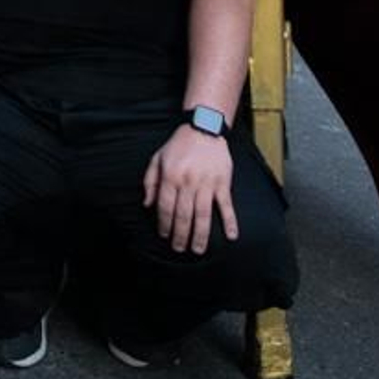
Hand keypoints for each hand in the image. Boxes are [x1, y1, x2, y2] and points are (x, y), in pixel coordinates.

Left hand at [143, 124, 235, 254]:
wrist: (203, 128)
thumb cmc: (179, 145)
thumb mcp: (157, 158)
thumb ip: (150, 182)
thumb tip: (147, 205)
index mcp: (170, 176)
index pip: (165, 207)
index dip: (164, 224)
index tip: (164, 235)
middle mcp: (188, 182)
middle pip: (183, 215)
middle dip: (180, 235)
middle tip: (179, 249)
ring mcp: (206, 183)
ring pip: (202, 215)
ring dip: (200, 235)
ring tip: (198, 249)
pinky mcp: (222, 183)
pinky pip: (226, 205)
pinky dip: (230, 221)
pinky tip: (231, 236)